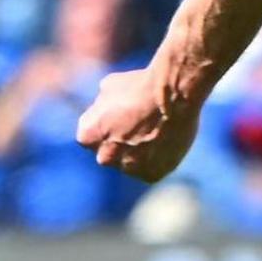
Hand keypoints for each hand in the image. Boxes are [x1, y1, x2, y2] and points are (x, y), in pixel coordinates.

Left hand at [78, 67, 199, 182]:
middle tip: (138, 124)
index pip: (91, 135)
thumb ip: (101, 108)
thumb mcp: (109, 87)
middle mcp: (104, 157)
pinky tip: (164, 140)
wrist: (175, 95)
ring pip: (130, 164)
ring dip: (137, 153)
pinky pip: (149, 169)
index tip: (121, 114)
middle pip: (109, 153)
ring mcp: (129, 169)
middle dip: (119, 143)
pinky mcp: (152, 175)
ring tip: (155, 131)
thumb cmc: (141, 86)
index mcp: (87, 136)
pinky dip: (155, 159)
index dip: (106, 124)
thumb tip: (104, 112)